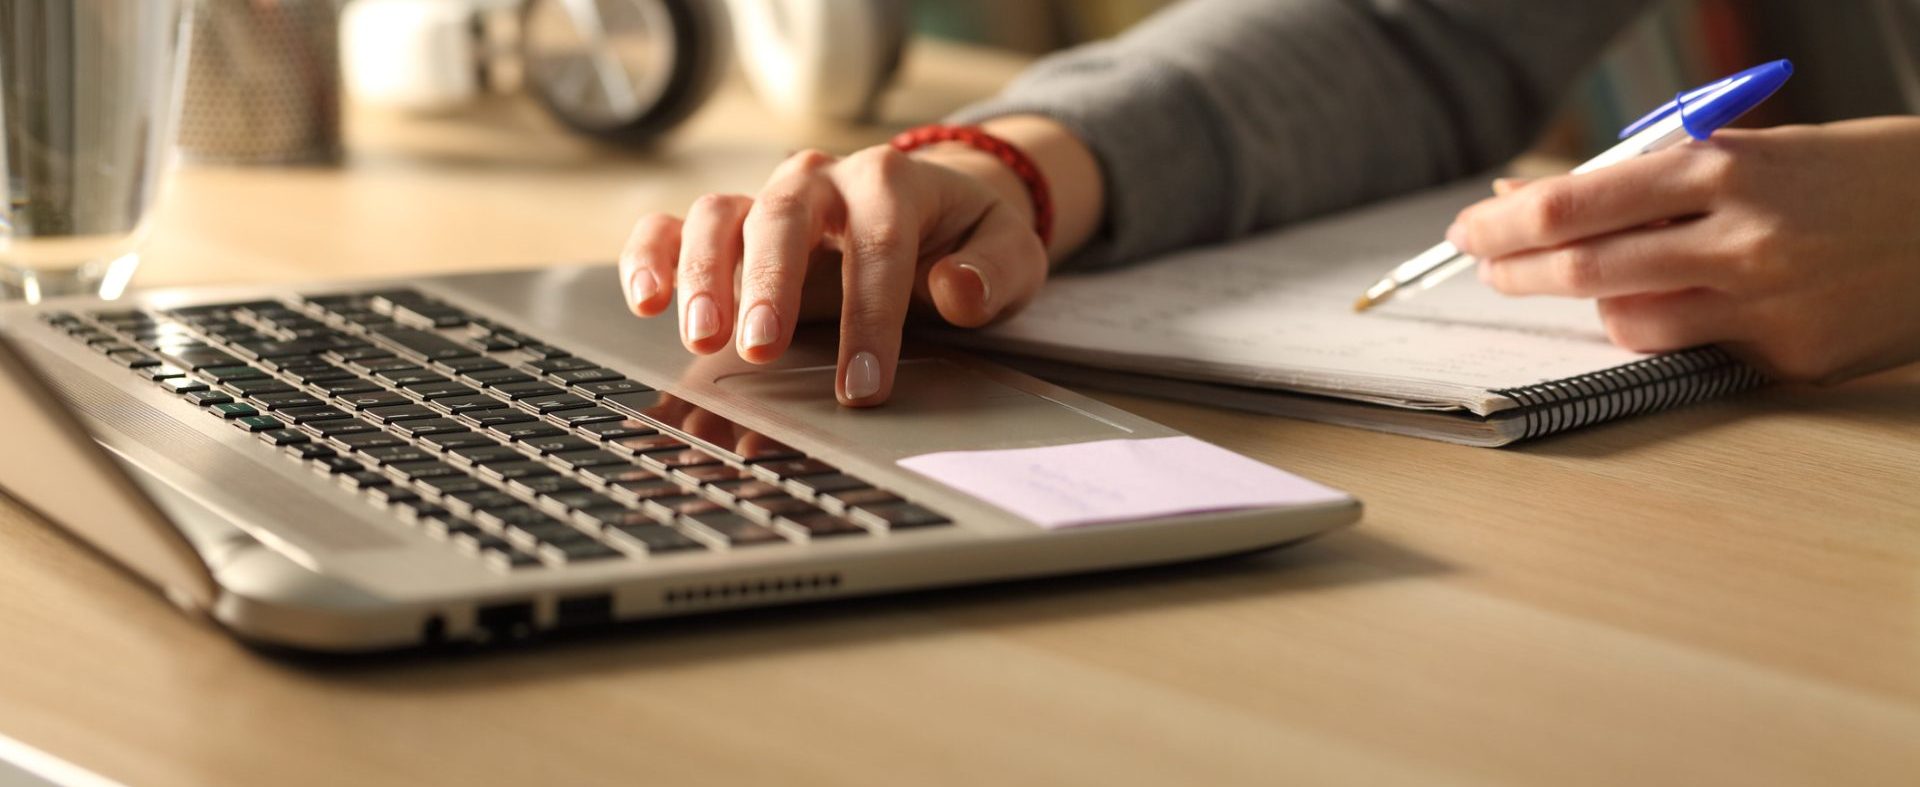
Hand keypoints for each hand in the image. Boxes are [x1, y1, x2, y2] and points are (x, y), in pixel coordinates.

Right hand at [615, 143, 1047, 405]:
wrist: (935, 211)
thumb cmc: (966, 241)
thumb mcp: (1009, 252)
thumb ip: (994, 271)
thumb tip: (956, 290)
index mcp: (891, 181)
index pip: (877, 244)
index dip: (869, 316)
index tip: (864, 384)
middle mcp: (820, 180)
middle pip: (784, 216)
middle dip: (770, 284)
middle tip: (762, 350)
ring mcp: (767, 200)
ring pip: (720, 215)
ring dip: (704, 274)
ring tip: (703, 337)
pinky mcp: (731, 226)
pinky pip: (673, 226)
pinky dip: (651, 255)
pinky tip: (645, 300)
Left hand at [1449, 117, 1919, 382]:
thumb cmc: (1860, 173)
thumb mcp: (1761, 146)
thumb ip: (1658, 174)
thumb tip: (1544, 193)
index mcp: (1727, 167)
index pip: (1578, 203)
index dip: (1508, 223)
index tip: (1472, 228)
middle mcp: (1740, 238)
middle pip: (1584, 267)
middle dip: (1518, 269)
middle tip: (1489, 266)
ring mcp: (1766, 304)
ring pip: (1626, 321)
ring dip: (1587, 305)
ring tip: (1580, 281)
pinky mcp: (1790, 357)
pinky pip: (1690, 353)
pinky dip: (1662, 330)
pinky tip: (1665, 306)